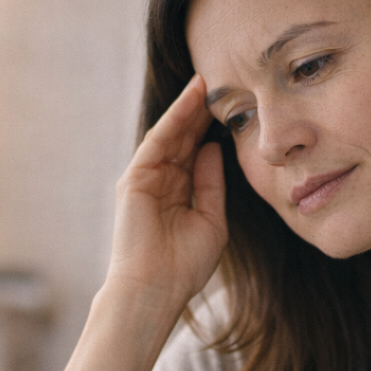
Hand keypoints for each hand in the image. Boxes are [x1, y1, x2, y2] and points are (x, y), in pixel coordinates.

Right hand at [107, 75, 226, 308]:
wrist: (156, 289)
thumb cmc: (185, 265)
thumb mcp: (211, 220)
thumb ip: (212, 184)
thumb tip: (214, 147)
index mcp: (179, 193)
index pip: (197, 153)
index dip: (213, 129)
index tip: (236, 107)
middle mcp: (161, 181)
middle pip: (184, 139)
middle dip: (202, 112)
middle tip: (224, 84)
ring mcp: (146, 178)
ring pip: (171, 134)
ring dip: (188, 107)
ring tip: (208, 81)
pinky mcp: (134, 178)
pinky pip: (158, 140)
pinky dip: (175, 118)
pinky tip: (192, 98)